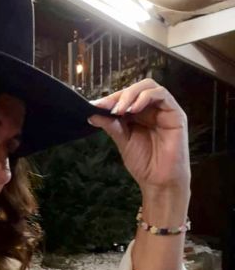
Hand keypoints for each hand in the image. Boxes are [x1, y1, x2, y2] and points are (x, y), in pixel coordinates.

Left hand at [88, 80, 190, 195]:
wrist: (159, 182)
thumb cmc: (144, 164)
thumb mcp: (123, 142)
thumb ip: (112, 126)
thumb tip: (93, 113)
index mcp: (139, 115)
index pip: (125, 97)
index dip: (110, 99)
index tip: (94, 106)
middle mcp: (152, 109)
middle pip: (136, 89)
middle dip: (119, 95)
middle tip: (106, 106)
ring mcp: (164, 110)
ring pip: (148, 87)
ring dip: (131, 94)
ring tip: (119, 110)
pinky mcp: (175, 113)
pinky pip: (162, 95)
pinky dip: (145, 97)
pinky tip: (133, 108)